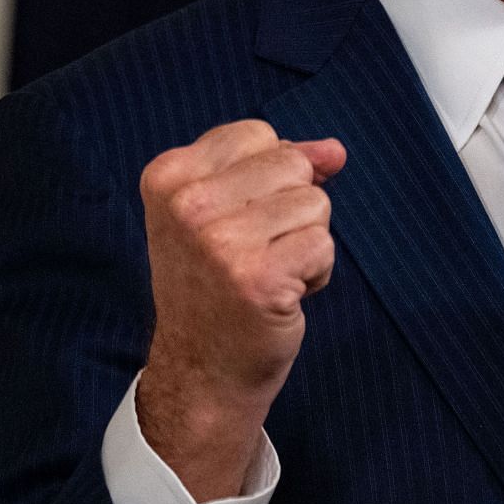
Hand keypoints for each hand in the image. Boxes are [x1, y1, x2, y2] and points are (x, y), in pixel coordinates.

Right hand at [135, 119, 346, 500]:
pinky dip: (316, 272)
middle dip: (292, 207)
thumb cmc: (217, 284)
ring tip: (267, 272)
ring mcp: (218, 241)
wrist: (202, 369)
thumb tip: (335, 150)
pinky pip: (324, 244)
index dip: (268, 178)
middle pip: (292, 163)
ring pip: (314, 202)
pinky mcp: (257, 278)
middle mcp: (186, 204)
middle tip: (254, 251)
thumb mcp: (227, 209)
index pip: (259, 134)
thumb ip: (278, 165)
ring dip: (306, 241)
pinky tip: (282, 294)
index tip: (236, 221)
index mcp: (168, 175)